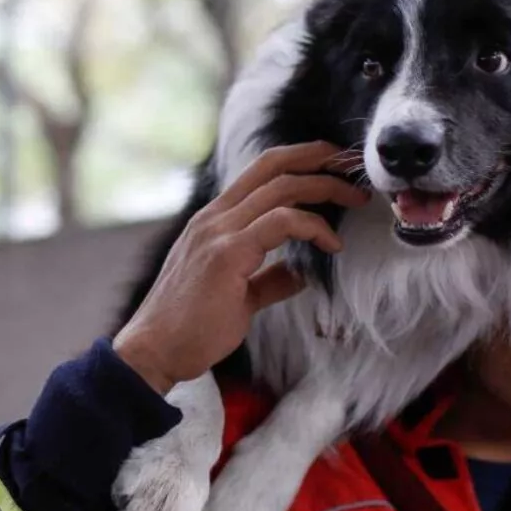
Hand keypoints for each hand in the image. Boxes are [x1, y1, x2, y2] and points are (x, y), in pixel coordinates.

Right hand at [113, 141, 368, 393]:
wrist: (155, 352)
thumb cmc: (192, 327)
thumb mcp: (239, 295)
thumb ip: (268, 279)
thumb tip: (301, 274)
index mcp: (215, 220)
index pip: (261, 170)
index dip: (301, 159)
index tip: (334, 165)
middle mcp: (214, 217)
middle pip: (274, 165)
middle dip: (320, 158)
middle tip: (353, 167)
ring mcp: (218, 232)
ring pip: (281, 187)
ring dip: (326, 188)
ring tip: (355, 201)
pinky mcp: (227, 254)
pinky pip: (281, 222)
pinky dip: (313, 227)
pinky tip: (332, 245)